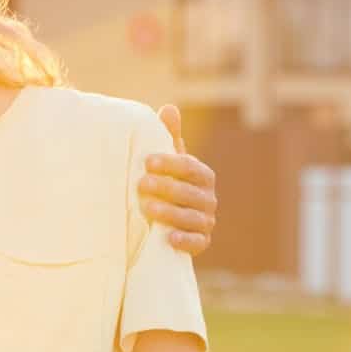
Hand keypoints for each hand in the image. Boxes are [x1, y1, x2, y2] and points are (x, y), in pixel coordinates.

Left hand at [138, 105, 217, 255]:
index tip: (147, 161)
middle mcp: (208, 198)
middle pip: (191, 193)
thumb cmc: (166, 182)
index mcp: (202, 175)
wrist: (164, 220)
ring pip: (193, 217)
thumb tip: (169, 108)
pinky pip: (197, 243)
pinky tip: (170, 238)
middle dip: (167, 187)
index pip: (190, 168)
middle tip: (141, 183)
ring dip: (171, 212)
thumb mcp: (167, 161)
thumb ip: (168, 137)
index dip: (171, 164)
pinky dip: (186, 241)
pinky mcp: (201, 242)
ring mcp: (206, 221)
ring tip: (147, 207)